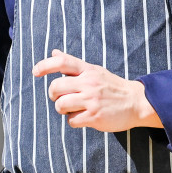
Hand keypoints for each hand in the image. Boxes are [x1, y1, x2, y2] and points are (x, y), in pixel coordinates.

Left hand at [32, 49, 163, 131]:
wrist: (136, 102)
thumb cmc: (112, 86)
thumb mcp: (94, 70)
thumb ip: (73, 64)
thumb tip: (54, 52)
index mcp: (88, 70)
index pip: (62, 62)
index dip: (45, 65)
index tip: (35, 72)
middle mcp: (89, 83)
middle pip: (56, 86)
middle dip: (53, 95)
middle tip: (60, 97)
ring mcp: (91, 100)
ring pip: (61, 105)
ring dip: (63, 109)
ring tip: (73, 108)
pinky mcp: (94, 116)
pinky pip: (71, 120)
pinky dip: (74, 120)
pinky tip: (83, 117)